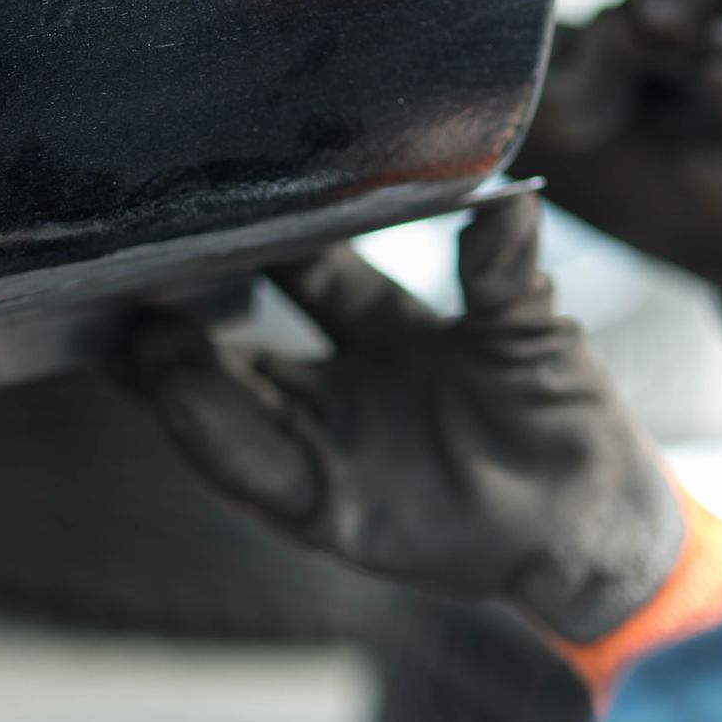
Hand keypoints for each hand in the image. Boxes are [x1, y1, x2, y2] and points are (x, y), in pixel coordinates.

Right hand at [125, 194, 684, 644]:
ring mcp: (328, 451)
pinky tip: (177, 401)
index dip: (257, 243)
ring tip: (133, 339)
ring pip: (231, 410)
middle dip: (182, 318)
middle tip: (125, 278)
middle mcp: (340, 390)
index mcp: (382, 332)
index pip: (303, 275)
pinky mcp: (329, 512)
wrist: (595, 527)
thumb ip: (501, 271)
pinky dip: (215, 439)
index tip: (209, 203)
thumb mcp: (530, 333)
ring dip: (178, 378)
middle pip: (240, 347)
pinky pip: (259, 473)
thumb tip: (507, 195)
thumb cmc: (567, 421)